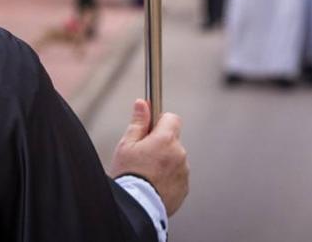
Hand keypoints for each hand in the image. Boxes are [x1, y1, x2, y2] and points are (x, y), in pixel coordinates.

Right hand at [110, 99, 188, 215]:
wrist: (135, 207)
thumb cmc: (129, 176)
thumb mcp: (127, 145)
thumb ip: (138, 122)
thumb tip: (142, 104)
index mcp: (166, 139)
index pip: (172, 118)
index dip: (160, 121)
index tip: (151, 129)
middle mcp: (179, 153)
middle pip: (173, 140)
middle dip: (161, 144)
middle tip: (143, 156)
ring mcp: (183, 172)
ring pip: (176, 159)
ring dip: (165, 162)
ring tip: (147, 174)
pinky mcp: (184, 188)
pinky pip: (177, 176)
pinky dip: (168, 178)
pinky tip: (154, 184)